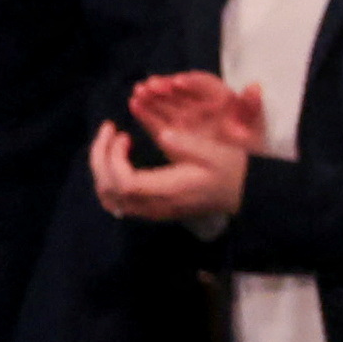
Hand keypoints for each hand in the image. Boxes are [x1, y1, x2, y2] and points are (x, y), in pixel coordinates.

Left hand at [90, 74, 263, 224]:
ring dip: (101, 168)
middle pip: (108, 190)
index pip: (124, 182)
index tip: (123, 134)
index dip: (113, 158)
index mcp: (168, 191)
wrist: (242, 194)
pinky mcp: (150, 208)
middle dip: (99, 157)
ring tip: (110, 143)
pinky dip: (108, 177)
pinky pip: (116, 199)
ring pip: (108, 197)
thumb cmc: (230, 171)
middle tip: (109, 131)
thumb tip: (162, 134)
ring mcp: (150, 210)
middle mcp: (154, 205)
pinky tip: (119, 159)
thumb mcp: (216, 153)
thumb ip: (188, 144)